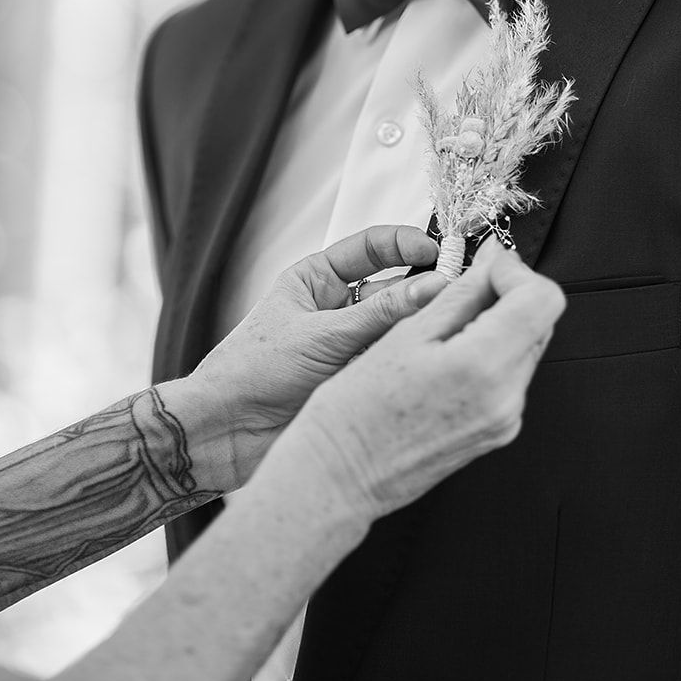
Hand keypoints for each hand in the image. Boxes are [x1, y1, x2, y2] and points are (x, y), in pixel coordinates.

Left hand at [185, 225, 442, 487]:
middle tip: (454, 290)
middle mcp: (337, 307)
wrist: (225, 434)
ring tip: (444, 324)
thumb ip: (380, 315)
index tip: (438, 252)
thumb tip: (433, 288)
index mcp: (317, 279)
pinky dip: (410, 357)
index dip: (407, 245)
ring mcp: (348, 343)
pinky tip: (428, 356)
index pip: (373, 248)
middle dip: (422, 287)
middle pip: (392, 286)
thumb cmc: (250, 372)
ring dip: (417, 324)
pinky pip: (391, 359)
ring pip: (396, 326)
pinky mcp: (356, 377)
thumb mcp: (321, 335)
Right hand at [287, 238, 565, 521]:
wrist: (342, 475)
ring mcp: (505, 420)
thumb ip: (460, 292)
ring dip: (498, 323)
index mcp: (484, 367)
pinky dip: (489, 353)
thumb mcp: (406, 333)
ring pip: (525, 346)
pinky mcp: (498, 432)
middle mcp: (506, 399)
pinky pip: (510, 376)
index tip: (487, 265)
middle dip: (507, 294)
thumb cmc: (357, 412)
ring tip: (445, 326)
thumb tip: (491, 262)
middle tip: (463, 287)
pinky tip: (447, 356)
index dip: (516, 271)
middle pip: (540, 321)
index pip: (543, 299)